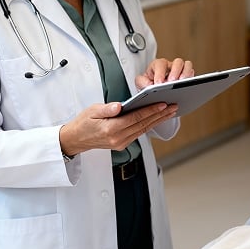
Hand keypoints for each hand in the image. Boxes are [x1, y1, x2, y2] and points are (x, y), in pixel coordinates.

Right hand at [59, 101, 177, 156]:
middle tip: (173, 106)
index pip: (136, 118)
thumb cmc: (84, 123)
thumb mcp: (92, 111)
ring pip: (143, 129)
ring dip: (158, 120)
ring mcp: (121, 143)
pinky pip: (139, 133)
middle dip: (160, 115)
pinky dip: (149, 125)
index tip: (162, 104)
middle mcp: (118, 138)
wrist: (76, 139)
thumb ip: (106, 108)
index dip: (150, 110)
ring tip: (170, 111)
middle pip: (143, 124)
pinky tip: (157, 118)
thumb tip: (119, 106)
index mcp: (111, 128)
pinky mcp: (123, 144)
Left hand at [136, 57, 194, 88]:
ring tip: (182, 84)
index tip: (159, 83)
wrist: (154, 90)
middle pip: (177, 62)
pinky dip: (191, 78)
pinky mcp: (186, 76)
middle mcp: (170, 66)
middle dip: (175, 72)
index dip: (160, 73)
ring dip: (186, 73)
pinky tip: (188, 86)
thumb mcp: (140, 82)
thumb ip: (142, 82)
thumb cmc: (148, 84)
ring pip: (187, 65)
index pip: (160, 64)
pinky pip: (192, 73)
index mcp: (158, 65)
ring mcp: (180, 70)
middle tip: (172, 82)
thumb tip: (150, 85)